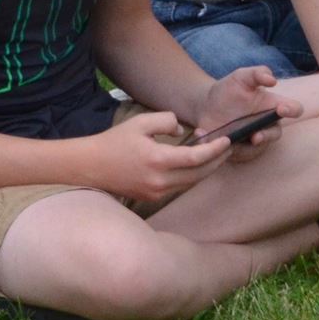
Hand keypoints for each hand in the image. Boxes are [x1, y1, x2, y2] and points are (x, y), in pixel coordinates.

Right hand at [83, 110, 232, 202]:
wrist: (90, 166)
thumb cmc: (115, 141)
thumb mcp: (141, 122)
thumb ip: (167, 121)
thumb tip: (184, 132)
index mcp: (158, 161)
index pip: (197, 158)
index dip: (215, 149)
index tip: (226, 140)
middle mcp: (159, 181)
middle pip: (199, 174)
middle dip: (217, 160)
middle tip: (228, 147)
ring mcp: (156, 193)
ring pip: (191, 183)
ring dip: (205, 169)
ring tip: (214, 153)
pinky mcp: (152, 197)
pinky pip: (179, 187)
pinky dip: (191, 176)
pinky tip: (195, 164)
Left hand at [192, 66, 299, 141]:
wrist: (206, 106)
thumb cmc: (229, 90)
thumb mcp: (241, 76)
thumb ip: (257, 73)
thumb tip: (273, 81)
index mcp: (273, 106)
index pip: (294, 109)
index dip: (292, 110)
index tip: (282, 109)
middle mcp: (267, 124)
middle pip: (276, 134)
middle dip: (267, 136)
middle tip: (255, 137)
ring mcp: (254, 139)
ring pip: (256, 149)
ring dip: (244, 147)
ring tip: (226, 139)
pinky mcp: (239, 150)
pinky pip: (237, 155)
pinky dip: (224, 148)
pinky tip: (208, 136)